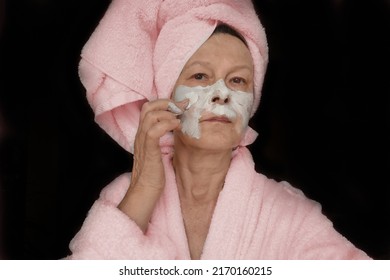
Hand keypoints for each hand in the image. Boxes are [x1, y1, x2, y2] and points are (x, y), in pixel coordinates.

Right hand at [118, 99, 187, 230]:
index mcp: (143, 135)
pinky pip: (153, 130)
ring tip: (180, 119)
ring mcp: (142, 142)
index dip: (164, 103)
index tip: (180, 106)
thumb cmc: (154, 175)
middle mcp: (140, 135)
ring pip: (150, 115)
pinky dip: (166, 124)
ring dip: (168, 113)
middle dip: (166, 103)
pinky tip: (177, 126)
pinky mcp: (148, 150)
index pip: (148, 109)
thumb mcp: (158, 152)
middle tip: (182, 108)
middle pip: (147, 107)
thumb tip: (178, 130)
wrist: (145, 192)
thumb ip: (163, 139)